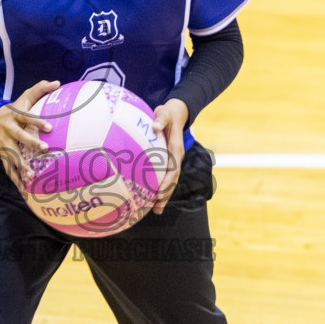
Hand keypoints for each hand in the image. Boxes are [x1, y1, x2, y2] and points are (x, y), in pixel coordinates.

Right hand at [0, 79, 59, 188]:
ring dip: (21, 166)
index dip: (37, 122)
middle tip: (44, 149)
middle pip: (19, 137)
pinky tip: (23, 189)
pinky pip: (7, 167)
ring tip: (32, 176)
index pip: (26, 118)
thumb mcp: (25, 96)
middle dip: (31, 143)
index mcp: (15, 115)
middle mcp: (8, 129)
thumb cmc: (15, 108)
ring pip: (11, 155)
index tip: (50, 128)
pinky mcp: (2, 154)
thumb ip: (40, 89)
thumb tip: (57, 82)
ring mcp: (3, 143)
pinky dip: (15, 178)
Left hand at [149, 99, 187, 213]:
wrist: (175, 113)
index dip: (167, 183)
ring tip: (155, 210)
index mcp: (176, 150)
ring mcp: (172, 160)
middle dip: (165, 195)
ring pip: (169, 181)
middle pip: (172, 180)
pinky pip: (163, 176)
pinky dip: (158, 187)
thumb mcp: (164, 112)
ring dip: (163, 196)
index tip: (159, 194)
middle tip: (157, 209)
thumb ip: (160, 119)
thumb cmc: (167, 113)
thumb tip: (155, 126)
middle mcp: (176, 158)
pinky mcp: (167, 161)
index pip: (173, 170)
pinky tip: (148, 197)